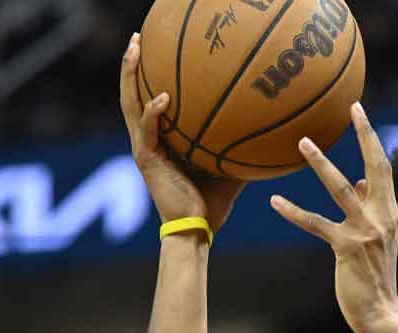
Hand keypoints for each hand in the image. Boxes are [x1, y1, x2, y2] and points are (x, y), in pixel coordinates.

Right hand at [121, 33, 244, 231]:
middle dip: (132, 65)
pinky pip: (147, 130)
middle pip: (132, 94)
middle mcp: (147, 141)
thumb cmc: (212, 204)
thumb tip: (268, 131)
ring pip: (129, 104)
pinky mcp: (146, 160)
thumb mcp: (230, 168)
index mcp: (161, 141)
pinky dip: (154, 112)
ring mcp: (143, 149)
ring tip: (135, 49)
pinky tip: (163, 97)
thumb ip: (239, 147)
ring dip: (131, 76)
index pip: (148, 101)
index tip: (155, 49)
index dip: (148, 76)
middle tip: (137, 38)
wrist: (197, 230)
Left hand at [270, 103, 397, 332]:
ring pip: (342, 188)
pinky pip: (316, 223)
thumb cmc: (376, 277)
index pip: (383, 168)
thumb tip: (360, 181)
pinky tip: (275, 200)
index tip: (358, 111)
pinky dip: (294, 211)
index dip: (371, 138)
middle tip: (351, 108)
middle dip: (365, 135)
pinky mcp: (346, 248)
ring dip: (322, 164)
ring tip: (302, 142)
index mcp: (390, 213)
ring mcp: (366, 232)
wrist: (383, 312)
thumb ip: (370, 208)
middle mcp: (383, 217)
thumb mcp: (379, 239)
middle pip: (376, 167)